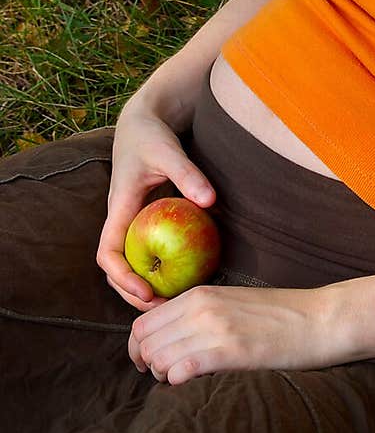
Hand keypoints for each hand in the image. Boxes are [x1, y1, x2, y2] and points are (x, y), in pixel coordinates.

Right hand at [97, 103, 215, 310]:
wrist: (142, 123)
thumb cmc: (151, 136)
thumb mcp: (168, 152)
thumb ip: (187, 174)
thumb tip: (210, 200)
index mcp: (118, 208)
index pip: (108, 253)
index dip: (123, 278)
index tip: (146, 292)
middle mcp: (120, 220)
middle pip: (116, 269)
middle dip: (133, 293)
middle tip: (164, 309)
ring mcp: (130, 222)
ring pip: (129, 263)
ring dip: (144, 285)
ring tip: (173, 301)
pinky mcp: (143, 221)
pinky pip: (145, 250)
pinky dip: (156, 267)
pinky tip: (181, 276)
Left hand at [128, 286, 335, 384]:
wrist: (320, 318)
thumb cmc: (278, 315)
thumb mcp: (230, 303)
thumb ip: (198, 314)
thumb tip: (169, 338)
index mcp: (199, 294)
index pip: (142, 323)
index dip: (138, 349)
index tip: (150, 364)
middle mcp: (202, 308)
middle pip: (145, 343)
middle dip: (147, 365)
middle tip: (166, 376)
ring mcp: (216, 328)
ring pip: (159, 358)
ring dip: (164, 376)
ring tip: (184, 380)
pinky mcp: (233, 351)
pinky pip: (183, 370)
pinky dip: (180, 382)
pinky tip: (196, 382)